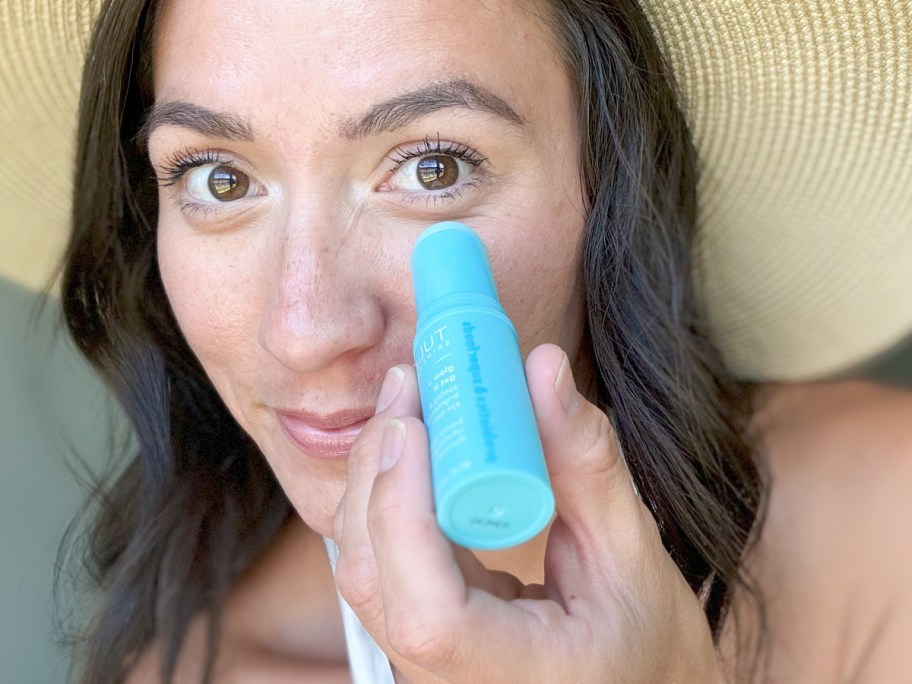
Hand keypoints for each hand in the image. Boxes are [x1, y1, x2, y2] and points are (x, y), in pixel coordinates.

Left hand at [332, 344, 723, 682]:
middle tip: (409, 385)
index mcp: (517, 673)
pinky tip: (413, 447)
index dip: (402, 515)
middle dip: (379, 470)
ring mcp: (428, 661)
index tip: (412, 425)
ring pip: (365, 570)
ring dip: (377, 476)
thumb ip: (587, 462)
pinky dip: (390, 496)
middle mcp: (451, 680)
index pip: (429, 615)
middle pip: (375, 580)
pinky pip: (383, 563)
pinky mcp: (424, 632)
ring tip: (409, 402)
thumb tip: (543, 368)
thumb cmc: (652, 642)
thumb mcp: (634, 552)